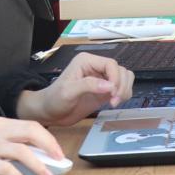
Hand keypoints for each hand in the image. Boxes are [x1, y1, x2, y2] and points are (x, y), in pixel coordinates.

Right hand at [0, 116, 63, 174]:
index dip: (48, 138)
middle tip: (60, 160)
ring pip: (22, 151)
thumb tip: (35, 157)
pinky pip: (6, 168)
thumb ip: (7, 145)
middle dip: (50, 146)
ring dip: (39, 165)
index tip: (58, 151)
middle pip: (31, 132)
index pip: (31, 125)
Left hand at [16, 52, 133, 126]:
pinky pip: (121, 88)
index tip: (113, 93)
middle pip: (121, 70)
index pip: (111, 64)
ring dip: (124, 90)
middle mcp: (96, 67)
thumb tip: (110, 86)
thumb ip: (88, 85)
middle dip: (121, 86)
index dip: (116, 78)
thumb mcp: (68, 91)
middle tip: (114, 101)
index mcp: (87, 61)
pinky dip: (123, 95)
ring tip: (114, 102)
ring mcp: (101, 79)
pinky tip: (114, 103)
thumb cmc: (54, 99)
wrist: (49, 113)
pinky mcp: (104, 91)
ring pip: (124, 78)